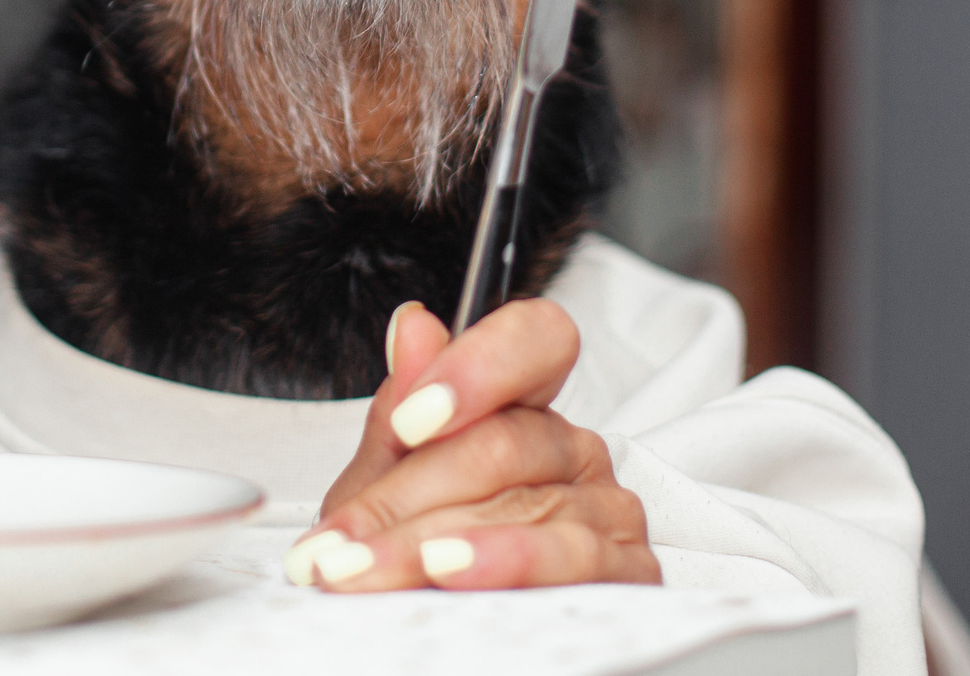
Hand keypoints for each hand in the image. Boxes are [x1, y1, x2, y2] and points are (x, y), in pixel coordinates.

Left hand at [286, 298, 657, 591]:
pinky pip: (573, 558)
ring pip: (524, 505)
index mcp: (522, 408)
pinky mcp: (630, 573)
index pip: (534, 339)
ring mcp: (609, 509)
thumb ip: (400, 412)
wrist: (446, 647)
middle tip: (339, 543)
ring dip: (428, 543)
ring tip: (363, 569)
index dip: (478, 366)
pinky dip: (503, 564)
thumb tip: (414, 325)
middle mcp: (573, 450)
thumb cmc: (419, 562)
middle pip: (500, 443)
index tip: (411, 419)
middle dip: (404, 498)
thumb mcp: (388, 487)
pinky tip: (449, 572)